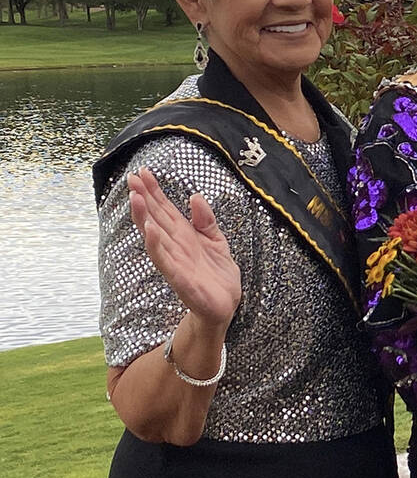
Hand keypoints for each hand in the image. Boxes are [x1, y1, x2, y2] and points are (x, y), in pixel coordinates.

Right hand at [127, 167, 241, 326]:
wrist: (225, 305)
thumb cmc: (217, 275)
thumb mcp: (216, 240)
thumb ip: (205, 220)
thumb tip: (195, 196)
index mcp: (183, 235)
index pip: (165, 209)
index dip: (154, 191)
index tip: (142, 172)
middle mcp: (175, 246)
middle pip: (156, 218)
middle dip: (144, 198)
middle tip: (131, 178)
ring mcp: (175, 261)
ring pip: (155, 236)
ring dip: (144, 217)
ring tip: (135, 198)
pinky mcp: (179, 278)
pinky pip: (165, 260)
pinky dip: (156, 245)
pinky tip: (149, 230)